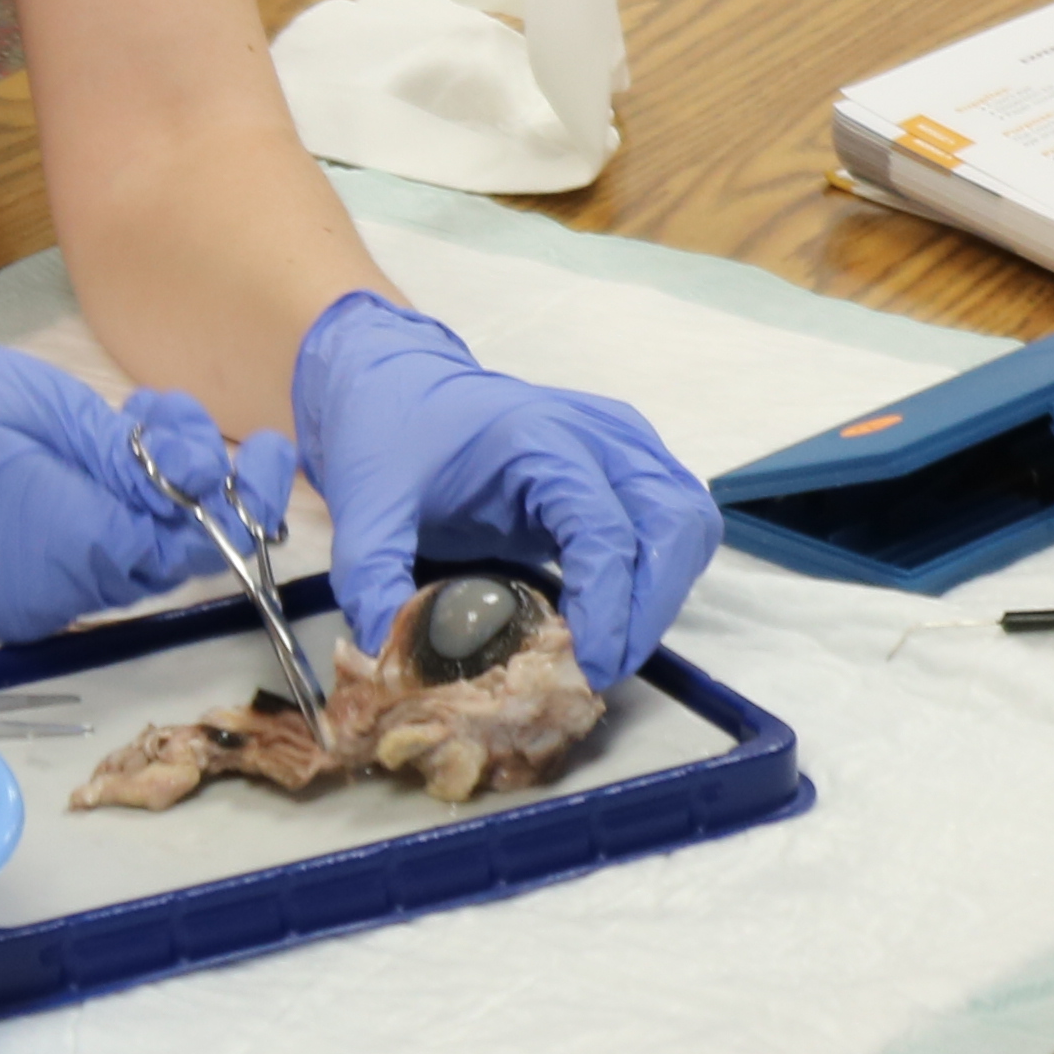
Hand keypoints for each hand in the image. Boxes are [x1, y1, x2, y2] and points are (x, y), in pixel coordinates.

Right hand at [0, 330, 298, 640]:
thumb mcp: (48, 414)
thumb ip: (131, 464)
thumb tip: (201, 493)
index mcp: (75, 551)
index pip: (187, 545)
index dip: (237, 501)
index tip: (268, 451)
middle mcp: (54, 599)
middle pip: (158, 562)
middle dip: (196, 500)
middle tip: (193, 428)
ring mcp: (17, 605)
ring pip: (117, 566)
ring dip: (145, 507)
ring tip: (135, 429)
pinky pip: (69, 568)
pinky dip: (96, 525)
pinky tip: (88, 467)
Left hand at [289, 293, 720, 685]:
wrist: (401, 382)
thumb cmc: (391, 434)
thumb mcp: (365, 504)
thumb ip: (372, 576)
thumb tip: (386, 653)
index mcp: (537, 437)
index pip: (606, 529)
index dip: (608, 607)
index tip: (587, 668)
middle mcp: (597, 433)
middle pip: (673, 523)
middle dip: (650, 609)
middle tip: (604, 670)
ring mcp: (622, 444)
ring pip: (688, 522)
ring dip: (663, 594)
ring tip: (612, 648)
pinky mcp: (629, 463)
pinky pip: (675, 521)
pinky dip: (660, 573)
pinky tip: (615, 613)